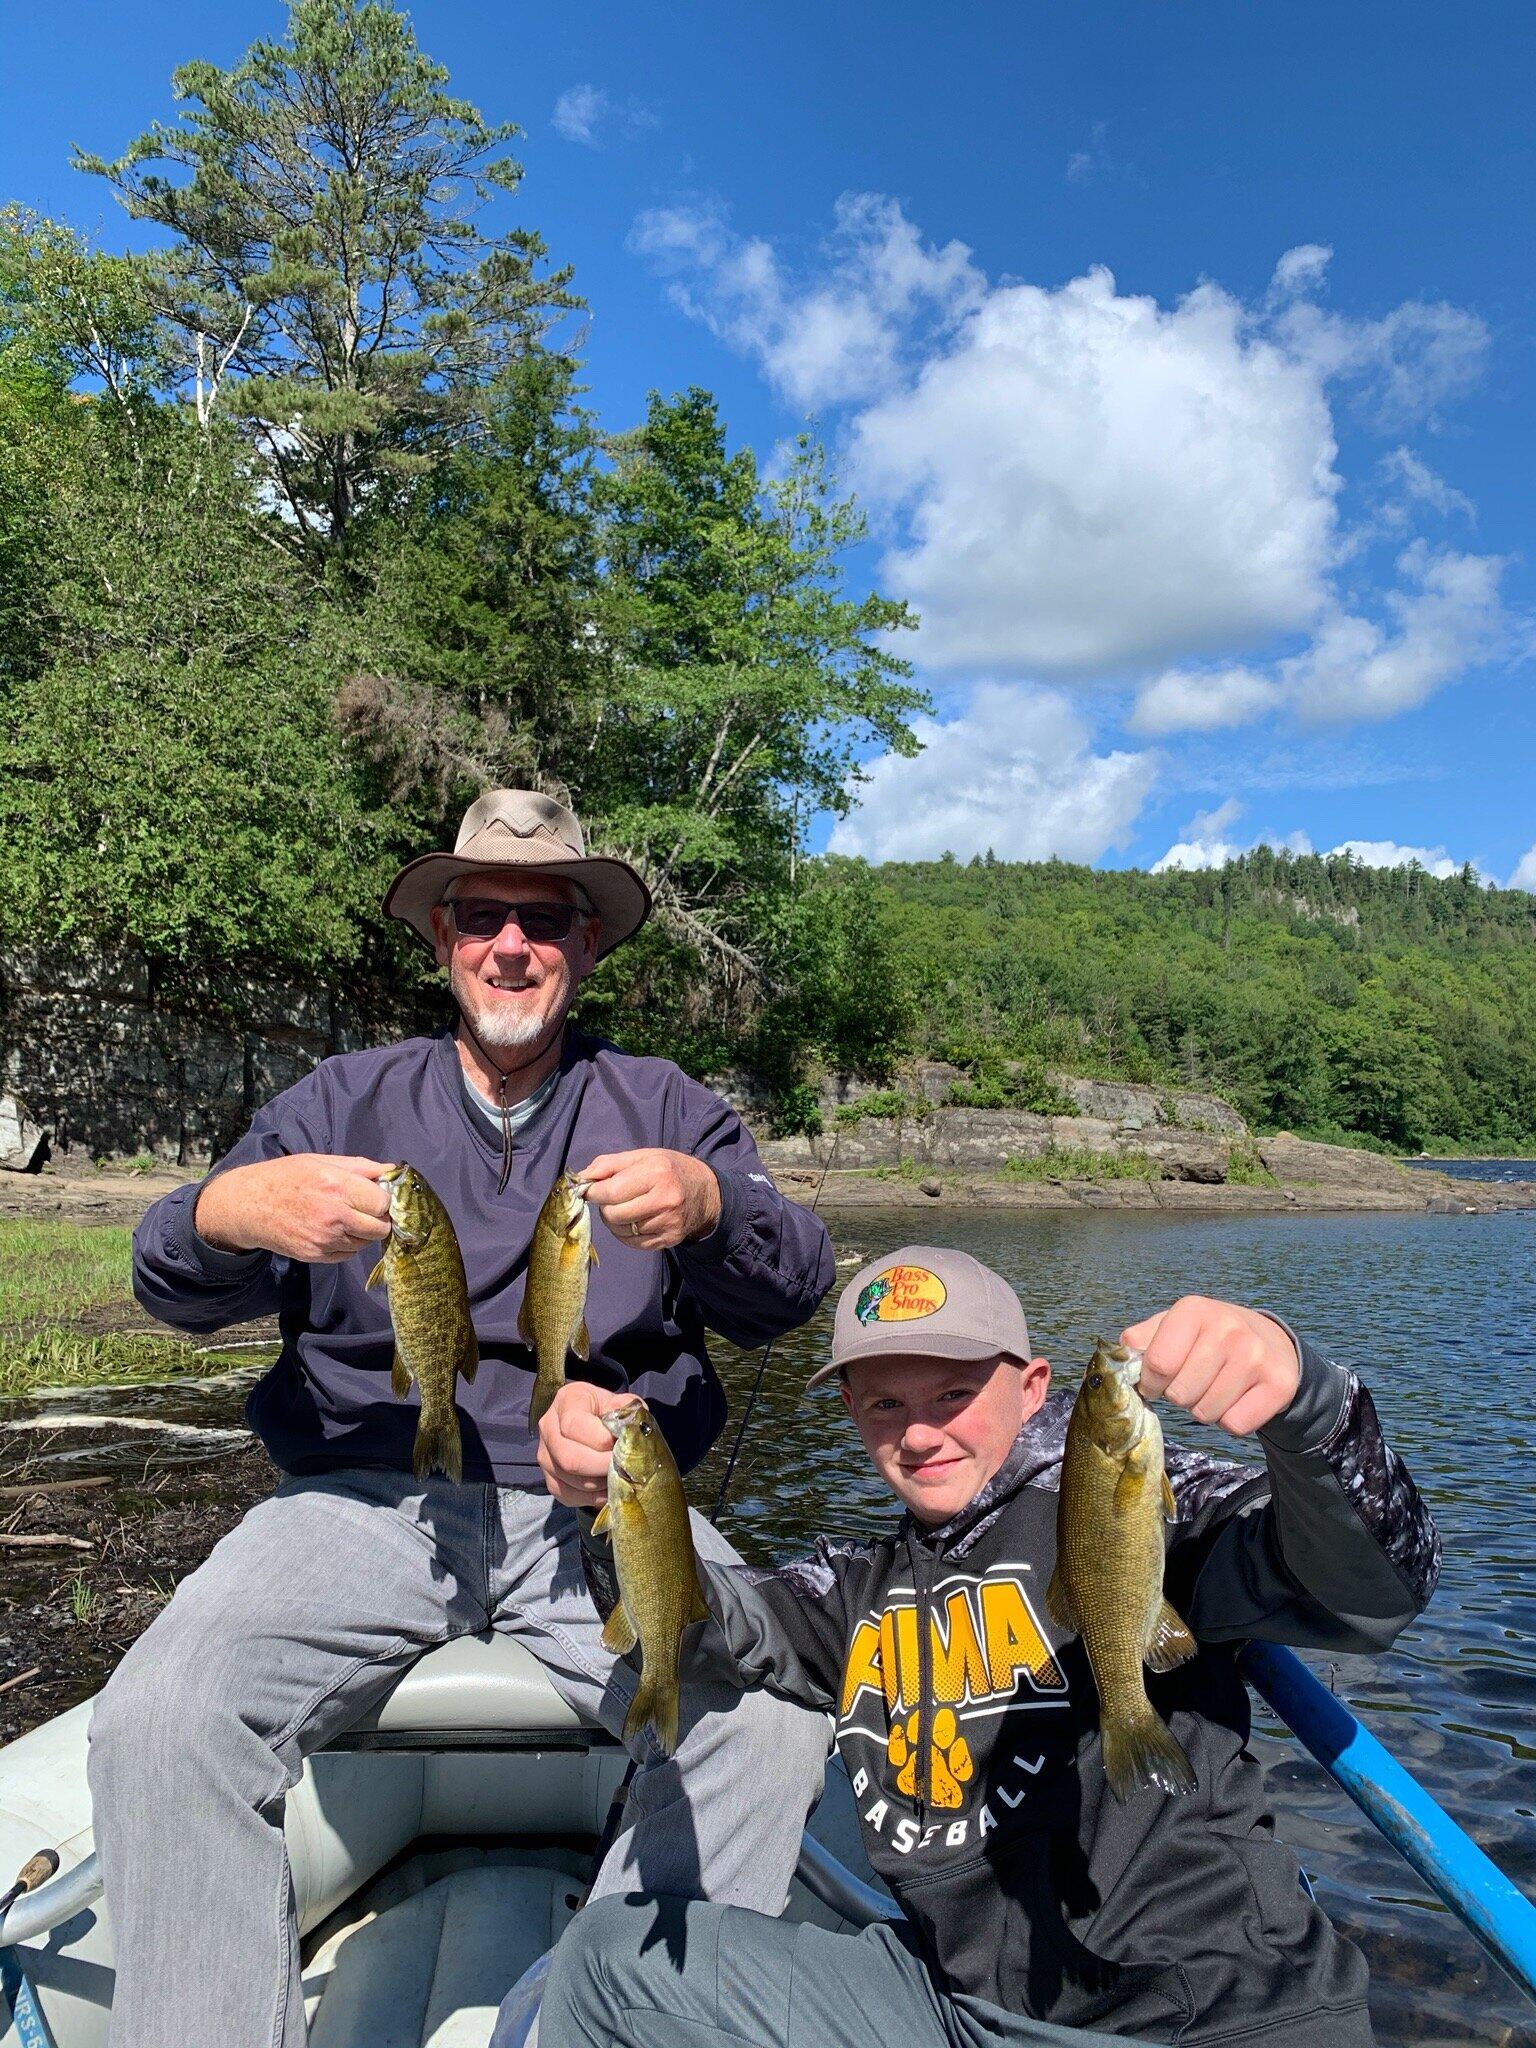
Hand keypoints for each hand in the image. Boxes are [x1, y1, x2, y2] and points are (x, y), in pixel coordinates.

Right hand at [194, 1154, 393, 1262]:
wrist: (248, 1205)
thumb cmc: (286, 1177)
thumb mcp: (321, 1161)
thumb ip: (360, 1167)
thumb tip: (391, 1170)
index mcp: (338, 1187)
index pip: (383, 1203)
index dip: (384, 1200)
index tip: (377, 1197)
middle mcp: (334, 1216)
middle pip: (380, 1228)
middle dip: (379, 1219)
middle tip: (368, 1211)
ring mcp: (325, 1239)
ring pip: (365, 1243)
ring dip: (363, 1233)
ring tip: (346, 1218)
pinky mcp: (316, 1256)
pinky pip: (347, 1255)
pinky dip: (347, 1245)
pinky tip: (334, 1230)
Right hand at [537, 1382, 640, 1508]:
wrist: (591, 1418)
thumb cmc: (608, 1410)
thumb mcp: (620, 1402)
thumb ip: (628, 1413)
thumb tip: (631, 1433)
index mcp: (566, 1401)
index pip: (574, 1425)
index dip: (600, 1441)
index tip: (622, 1445)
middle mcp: (548, 1427)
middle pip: (569, 1458)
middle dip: (601, 1467)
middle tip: (623, 1467)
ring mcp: (544, 1455)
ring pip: (570, 1480)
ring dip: (600, 1484)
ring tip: (618, 1476)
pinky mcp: (549, 1478)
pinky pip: (568, 1495)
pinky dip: (592, 1498)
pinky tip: (607, 1488)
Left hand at [576, 1148, 720, 1250]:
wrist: (705, 1193)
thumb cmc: (669, 1170)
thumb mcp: (642, 1156)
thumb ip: (609, 1164)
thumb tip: (580, 1178)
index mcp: (656, 1173)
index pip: (611, 1191)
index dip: (593, 1192)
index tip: (589, 1190)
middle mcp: (664, 1200)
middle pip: (613, 1214)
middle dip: (605, 1207)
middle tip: (611, 1199)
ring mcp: (668, 1223)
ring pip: (620, 1231)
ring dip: (615, 1221)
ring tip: (625, 1208)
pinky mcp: (669, 1239)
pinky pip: (633, 1243)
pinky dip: (626, 1233)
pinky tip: (635, 1221)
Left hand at [1121, 1296, 1299, 1436]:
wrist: (1270, 1342)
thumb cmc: (1208, 1337)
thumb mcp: (1173, 1327)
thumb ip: (1141, 1339)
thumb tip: (1119, 1357)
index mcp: (1194, 1310)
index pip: (1158, 1363)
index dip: (1150, 1382)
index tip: (1156, 1382)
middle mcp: (1228, 1328)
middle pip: (1180, 1393)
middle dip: (1179, 1396)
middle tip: (1193, 1382)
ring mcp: (1256, 1355)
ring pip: (1206, 1414)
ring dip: (1203, 1410)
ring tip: (1214, 1388)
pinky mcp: (1279, 1384)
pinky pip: (1235, 1425)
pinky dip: (1230, 1420)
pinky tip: (1236, 1398)